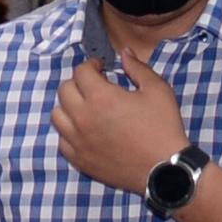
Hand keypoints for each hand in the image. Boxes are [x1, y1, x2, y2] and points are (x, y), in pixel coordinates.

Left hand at [50, 51, 188, 194]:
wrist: (164, 169)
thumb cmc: (163, 127)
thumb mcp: (157, 90)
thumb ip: (138, 68)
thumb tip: (124, 53)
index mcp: (101, 97)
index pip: (81, 71)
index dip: (92, 65)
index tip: (102, 69)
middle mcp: (83, 118)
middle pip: (64, 90)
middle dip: (79, 83)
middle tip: (95, 86)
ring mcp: (78, 141)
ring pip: (57, 115)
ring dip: (69, 106)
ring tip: (86, 108)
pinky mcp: (79, 160)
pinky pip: (62, 140)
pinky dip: (69, 131)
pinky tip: (85, 130)